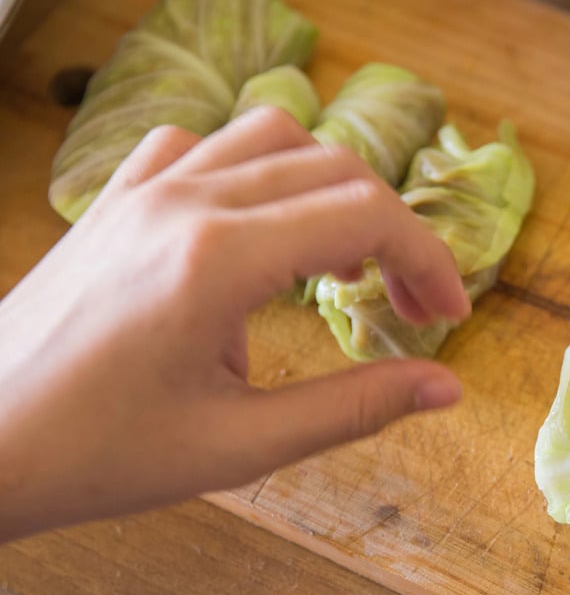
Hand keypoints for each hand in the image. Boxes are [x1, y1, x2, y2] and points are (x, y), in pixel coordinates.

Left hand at [0, 107, 468, 540]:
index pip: (364, 217)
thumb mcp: (240, 447)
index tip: (448, 315)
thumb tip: (445, 388)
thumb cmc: (96, 456)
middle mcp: (183, 202)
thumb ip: (355, 408)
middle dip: (394, 235)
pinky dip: (252, 174)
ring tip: (344, 266)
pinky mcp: (115, 201)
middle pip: (333, 170)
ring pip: (272, 138)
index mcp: (217, 259)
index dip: (427, 259)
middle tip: (414, 309)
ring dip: (330, 191)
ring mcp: (142, 191)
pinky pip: (200, 146)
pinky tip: (256, 234)